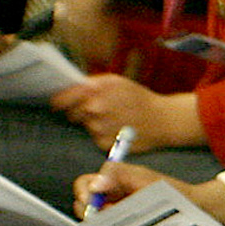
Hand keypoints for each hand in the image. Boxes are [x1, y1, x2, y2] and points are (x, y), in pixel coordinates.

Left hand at [50, 76, 203, 150]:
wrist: (164, 120)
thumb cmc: (140, 99)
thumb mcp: (116, 82)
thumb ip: (91, 84)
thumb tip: (69, 89)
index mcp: (94, 90)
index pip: (61, 99)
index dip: (60, 101)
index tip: (60, 104)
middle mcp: (93, 108)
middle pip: (72, 114)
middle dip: (82, 113)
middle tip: (101, 112)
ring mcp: (98, 127)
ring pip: (86, 127)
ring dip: (95, 125)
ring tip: (115, 121)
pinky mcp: (104, 143)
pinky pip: (96, 139)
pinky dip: (105, 136)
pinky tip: (119, 131)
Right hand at [72, 162, 224, 220]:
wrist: (196, 210)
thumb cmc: (173, 192)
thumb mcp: (148, 180)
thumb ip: (120, 176)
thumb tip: (95, 185)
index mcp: (112, 181)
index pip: (84, 184)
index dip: (83, 192)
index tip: (89, 201)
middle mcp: (110, 198)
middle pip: (83, 205)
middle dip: (88, 212)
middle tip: (100, 219)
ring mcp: (116, 215)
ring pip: (94, 222)